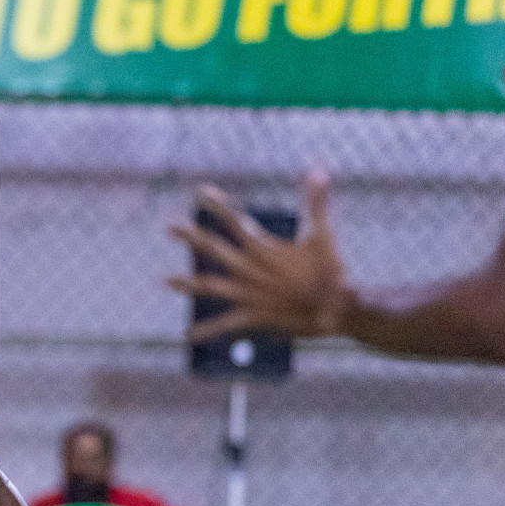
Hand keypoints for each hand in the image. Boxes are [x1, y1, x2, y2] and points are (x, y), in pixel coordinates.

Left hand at [168, 174, 349, 343]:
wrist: (336, 309)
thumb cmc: (331, 270)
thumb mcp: (321, 233)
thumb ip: (315, 202)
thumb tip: (319, 170)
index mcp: (261, 247)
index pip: (234, 219)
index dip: (216, 204)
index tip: (199, 192)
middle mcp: (248, 268)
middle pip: (212, 248)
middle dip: (190, 237)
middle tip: (170, 227)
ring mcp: (247, 293)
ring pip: (209, 286)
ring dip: (188, 283)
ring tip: (167, 281)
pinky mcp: (252, 317)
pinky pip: (224, 325)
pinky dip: (207, 330)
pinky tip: (189, 335)